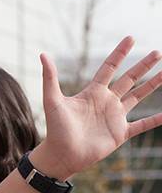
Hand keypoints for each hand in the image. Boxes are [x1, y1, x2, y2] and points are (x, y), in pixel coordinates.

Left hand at [34, 36, 161, 178]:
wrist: (62, 154)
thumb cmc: (55, 128)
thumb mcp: (53, 100)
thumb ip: (50, 77)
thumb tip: (42, 54)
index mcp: (93, 92)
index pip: (110, 67)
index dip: (120, 53)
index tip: (130, 38)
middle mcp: (106, 101)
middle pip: (129, 79)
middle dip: (143, 66)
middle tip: (157, 53)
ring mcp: (115, 117)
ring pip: (139, 97)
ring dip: (153, 85)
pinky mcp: (120, 133)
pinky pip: (142, 124)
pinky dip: (155, 120)